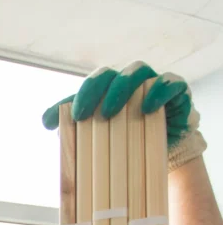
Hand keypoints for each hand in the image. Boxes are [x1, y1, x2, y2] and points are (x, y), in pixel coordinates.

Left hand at [42, 61, 206, 171]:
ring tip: (109, 113)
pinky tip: (147, 108)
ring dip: (120, 89)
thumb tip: (47, 124)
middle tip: (80, 115)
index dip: (73, 99)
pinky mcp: (176, 90)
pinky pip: (168, 83)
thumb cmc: (128, 144)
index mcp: (107, 91)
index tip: (59, 119)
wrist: (164, 153)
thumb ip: (75, 132)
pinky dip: (158, 92)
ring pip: (136, 72)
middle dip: (91, 91)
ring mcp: (152, 82)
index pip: (87, 87)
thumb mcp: (99, 141)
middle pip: (108, 74)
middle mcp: (128, 81)